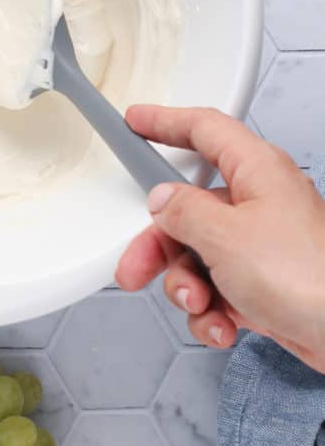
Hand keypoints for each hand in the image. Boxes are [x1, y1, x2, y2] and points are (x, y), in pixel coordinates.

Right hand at [115, 105, 324, 373]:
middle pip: (188, 209)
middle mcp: (261, 201)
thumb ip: (183, 211)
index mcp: (256, 170)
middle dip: (159, 246)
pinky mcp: (267, 283)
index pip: (203, 129)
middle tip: (136, 267)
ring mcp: (264, 244)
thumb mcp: (225, 236)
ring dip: (188, 287)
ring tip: (201, 304)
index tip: (137, 121)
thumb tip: (162, 200)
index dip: (165, 122)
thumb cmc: (309, 278)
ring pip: (198, 255)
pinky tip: (222, 324)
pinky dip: (212, 311)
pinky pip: (219, 289)